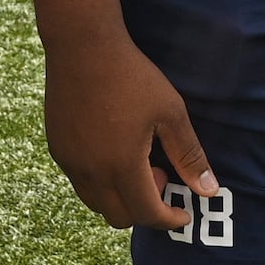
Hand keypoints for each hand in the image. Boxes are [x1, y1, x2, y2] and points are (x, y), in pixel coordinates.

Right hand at [41, 26, 208, 231]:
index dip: (168, 219)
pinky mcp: (57, 148)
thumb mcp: (170, 113)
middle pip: (119, 217)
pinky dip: (100, 182)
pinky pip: (80, 182)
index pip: (146, 214)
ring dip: (120, 197)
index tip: (183, 212)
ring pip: (96, 203)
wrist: (81, 45)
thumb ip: (188, 155)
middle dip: (144, 208)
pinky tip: (113, 149)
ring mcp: (69, 161)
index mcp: (122, 165)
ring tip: (136, 161)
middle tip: (160, 174)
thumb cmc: (131, 75)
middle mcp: (91, 171)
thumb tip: (208, 190)